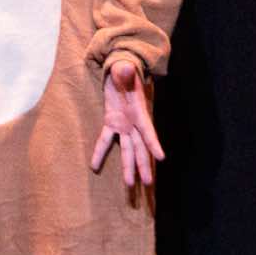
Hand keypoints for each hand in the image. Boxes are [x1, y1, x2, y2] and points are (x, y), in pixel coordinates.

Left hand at [90, 62, 163, 186]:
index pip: (147, 130)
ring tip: (131, 185)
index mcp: (139, 111)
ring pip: (128, 150)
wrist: (121, 71)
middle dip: (143, 165)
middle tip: (147, 183)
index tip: (161, 158)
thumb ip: (125, 71)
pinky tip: (94, 166)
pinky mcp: (112, 123)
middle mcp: (133, 122)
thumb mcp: (125, 69)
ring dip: (129, 167)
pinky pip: (105, 140)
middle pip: (140, 147)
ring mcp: (123, 125)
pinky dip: (100, 153)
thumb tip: (124, 69)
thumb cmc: (125, 70)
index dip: (154, 143)